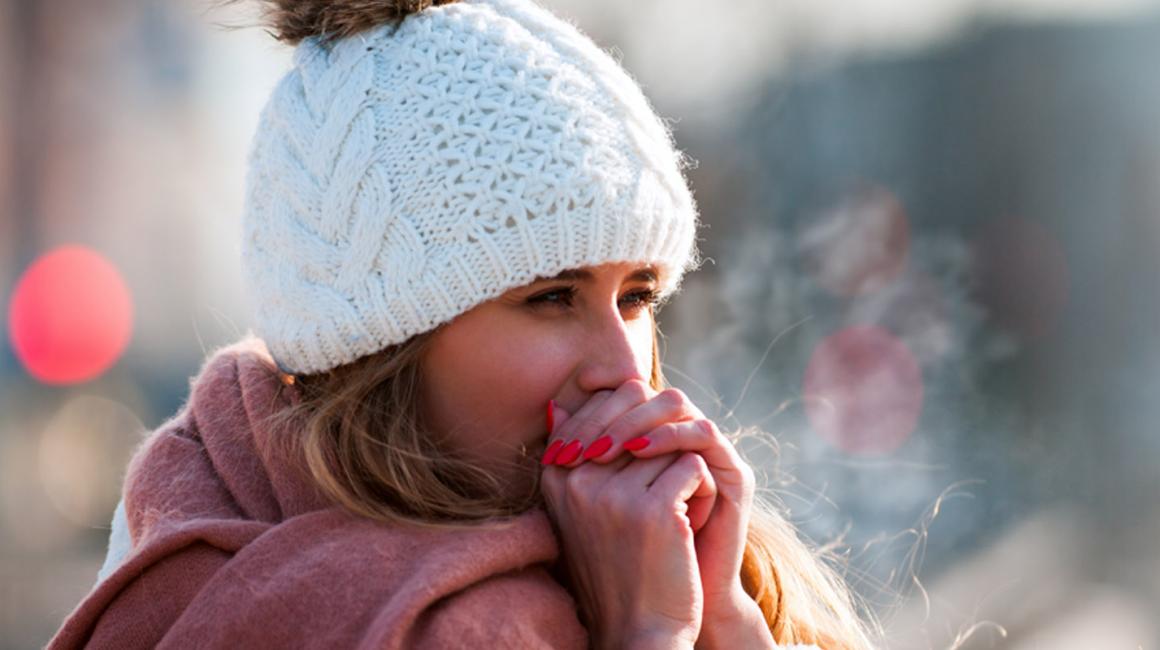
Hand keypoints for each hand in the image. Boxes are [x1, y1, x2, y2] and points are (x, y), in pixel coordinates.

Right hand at [540, 389, 714, 647]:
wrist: (639, 629)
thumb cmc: (617, 565)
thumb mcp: (580, 510)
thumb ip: (573, 456)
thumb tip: (559, 405)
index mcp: (557, 476)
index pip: (605, 406)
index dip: (639, 430)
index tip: (641, 480)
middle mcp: (578, 480)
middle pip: (640, 419)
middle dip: (663, 449)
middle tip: (666, 494)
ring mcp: (613, 494)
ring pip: (671, 443)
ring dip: (684, 474)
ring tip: (676, 517)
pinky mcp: (653, 508)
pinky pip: (693, 466)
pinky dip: (702, 492)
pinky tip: (690, 525)